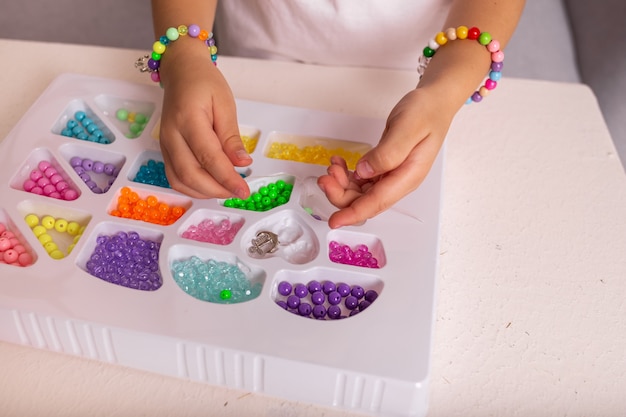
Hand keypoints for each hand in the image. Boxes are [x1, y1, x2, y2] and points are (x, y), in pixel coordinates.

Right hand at [158, 42, 251, 199]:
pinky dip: (192, 188)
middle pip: (191, 174)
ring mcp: (165, 144)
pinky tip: (210, 186)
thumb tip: (242, 163)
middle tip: (238, 191)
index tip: (244, 190)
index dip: (227, 178)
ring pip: (180, 180)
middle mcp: (171, 135)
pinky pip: (175, 177)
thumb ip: (231, 137)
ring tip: (227, 189)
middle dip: (217, 189)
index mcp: (188, 119)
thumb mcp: (225, 104)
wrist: (181, 72)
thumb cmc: (204, 83)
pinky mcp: (165, 150)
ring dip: (204, 192)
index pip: (209, 157)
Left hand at [317, 87, 451, 227]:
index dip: (353, 213)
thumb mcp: (407, 128)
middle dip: (341, 194)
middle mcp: (399, 181)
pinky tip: (340, 163)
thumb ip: (387, 153)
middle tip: (326, 175)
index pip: (377, 202)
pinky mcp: (385, 169)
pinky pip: (362, 181)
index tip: (335, 221)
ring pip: (360, 193)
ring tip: (333, 165)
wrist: (434, 103)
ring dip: (342, 183)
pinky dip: (347, 175)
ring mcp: (392, 176)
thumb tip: (365, 172)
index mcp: (408, 176)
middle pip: (365, 201)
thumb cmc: (425, 113)